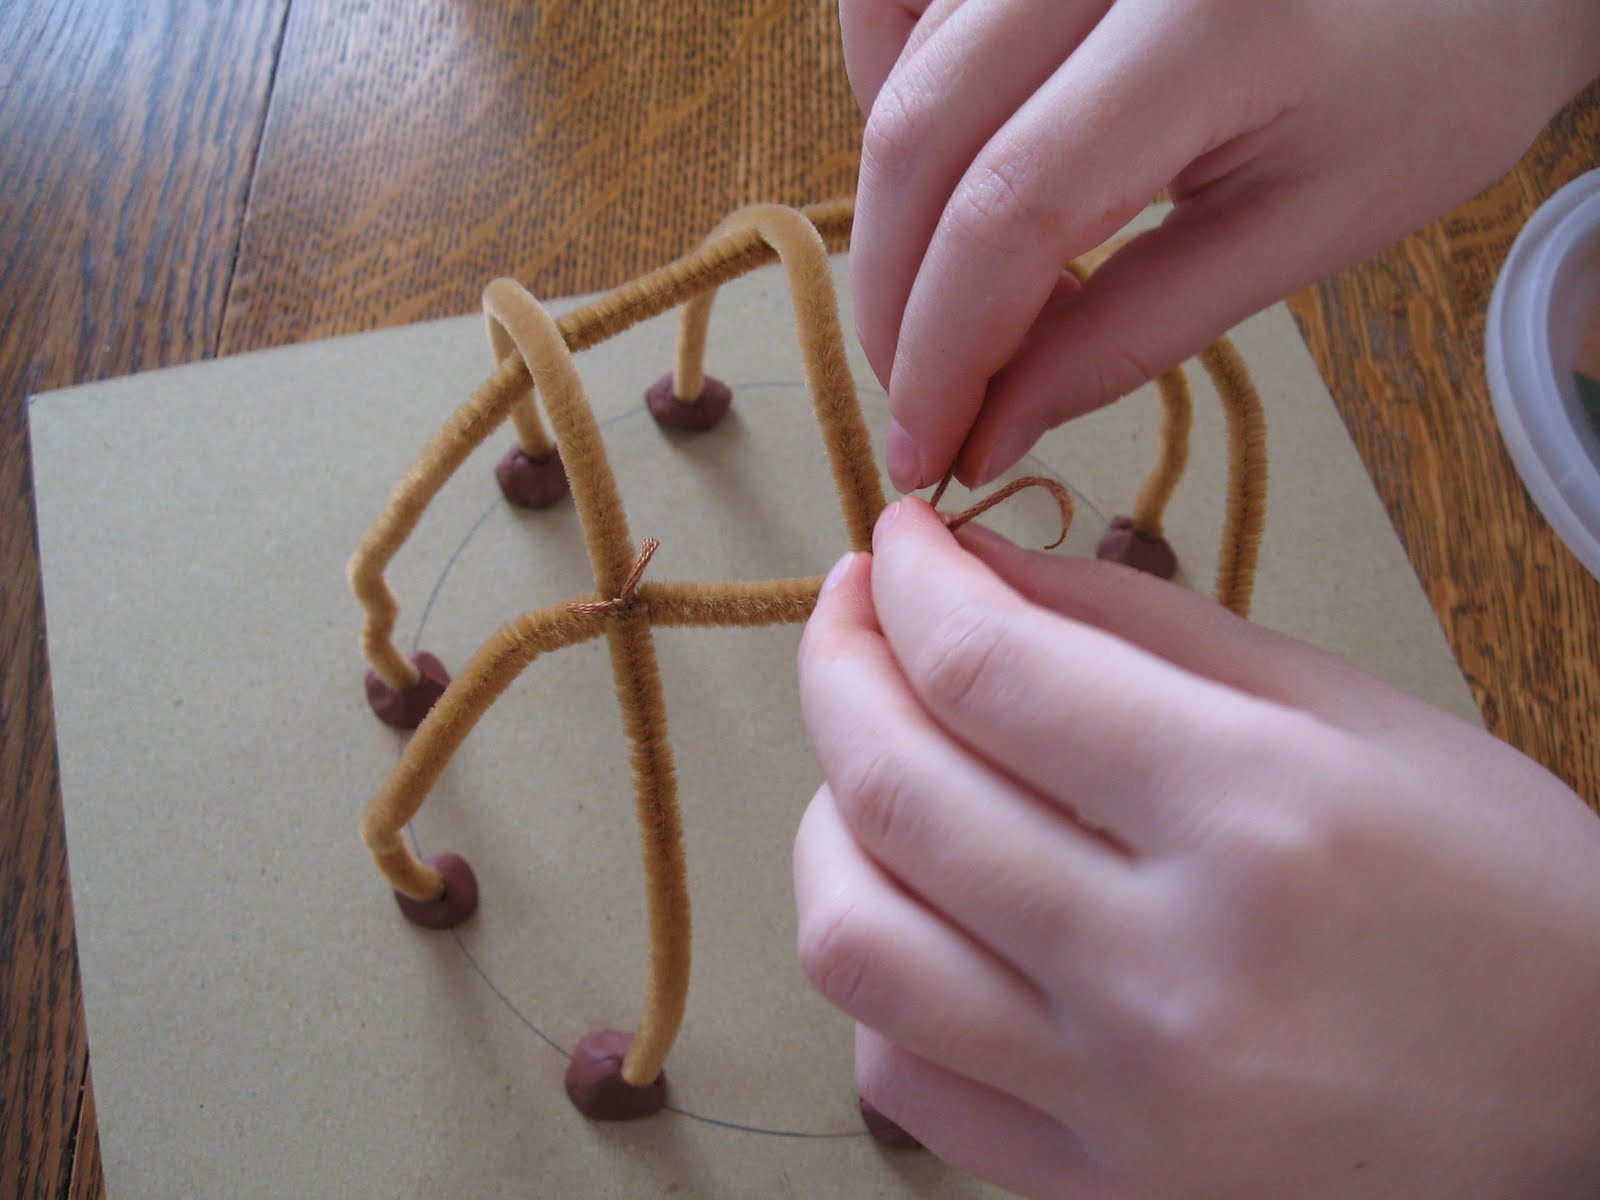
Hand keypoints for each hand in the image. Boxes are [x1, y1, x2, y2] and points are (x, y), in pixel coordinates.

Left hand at [793, 499, 1599, 1197]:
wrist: (1594, 1098)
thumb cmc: (1496, 888)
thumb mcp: (1347, 712)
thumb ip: (1143, 626)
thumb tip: (976, 571)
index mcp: (1253, 817)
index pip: (989, 669)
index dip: (910, 580)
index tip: (896, 542)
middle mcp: (1169, 971)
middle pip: (895, 790)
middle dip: (837, 665)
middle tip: (853, 613)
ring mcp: (1121, 1101)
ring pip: (856, 942)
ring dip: (829, 816)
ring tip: (874, 760)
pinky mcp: (1098, 1188)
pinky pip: (901, 1077)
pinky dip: (878, 974)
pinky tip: (927, 911)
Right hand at [840, 0, 1599, 489]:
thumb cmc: (1426, 82)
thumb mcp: (1301, 229)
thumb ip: (1133, 333)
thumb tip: (990, 429)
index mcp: (1211, 19)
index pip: (1013, 205)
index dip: (946, 348)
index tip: (928, 448)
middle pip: (920, 136)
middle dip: (895, 299)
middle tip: (921, 400)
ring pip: (893, 65)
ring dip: (892, 206)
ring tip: (952, 284)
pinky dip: (888, 87)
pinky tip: (944, 159)